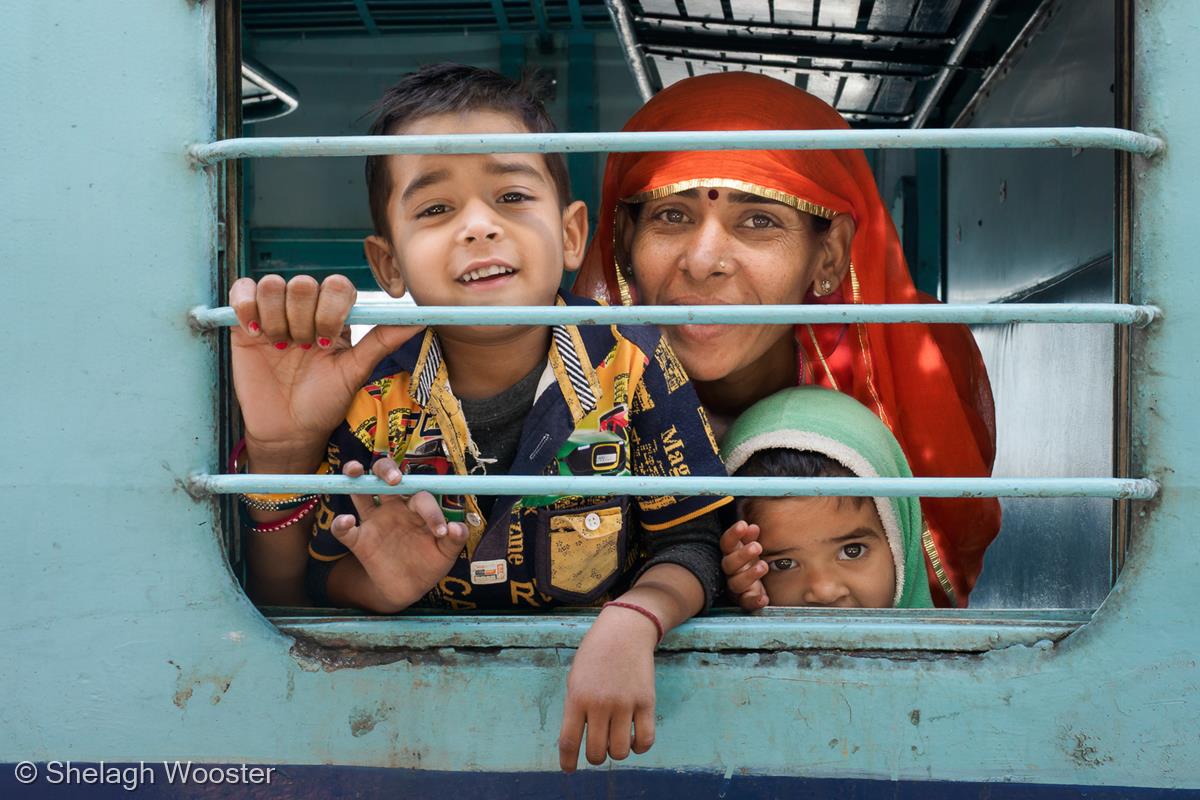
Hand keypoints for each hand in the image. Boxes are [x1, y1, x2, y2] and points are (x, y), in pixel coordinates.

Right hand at [229, 275, 420, 472]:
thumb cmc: (324, 402)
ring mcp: (274, 313)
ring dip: (277, 318)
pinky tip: (254, 332)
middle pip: (304, 283)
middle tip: (303, 350)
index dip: (331, 308)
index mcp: (335, 317)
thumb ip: (383, 341)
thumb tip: (421, 321)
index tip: (326, 343)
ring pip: (274, 285)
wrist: (288, 429)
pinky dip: (246, 304)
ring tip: (280, 347)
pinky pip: (241, 290)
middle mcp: (306, 310)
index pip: (337, 285)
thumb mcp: (355, 372)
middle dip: (304, 319)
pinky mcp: (244, 321)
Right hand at [329, 457, 468, 612]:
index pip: (421, 497)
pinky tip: (346, 521)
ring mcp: (374, 521)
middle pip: (385, 476)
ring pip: (360, 490)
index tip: (440, 532)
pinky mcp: (359, 540)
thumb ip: (455, 540)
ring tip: (354, 472)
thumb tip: (458, 527)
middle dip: (387, 469)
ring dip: (355, 476)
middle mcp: (394, 507)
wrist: (410, 588)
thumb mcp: (446, 554)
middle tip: (395, 479)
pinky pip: (344, 529)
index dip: (431, 511)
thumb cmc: (430, 563)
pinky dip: (341, 523)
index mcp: (417, 507)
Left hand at [558, 605, 657, 771]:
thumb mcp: (575, 678)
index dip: (568, 761)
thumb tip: (578, 741)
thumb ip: (575, 708)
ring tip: (616, 741)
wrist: (624, 631)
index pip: (569, 741)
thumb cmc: (595, 654)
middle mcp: (600, 704)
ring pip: (620, 751)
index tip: (569, 769)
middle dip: (595, 757)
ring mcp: (625, 704)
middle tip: (598, 750)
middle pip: (596, 753)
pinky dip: (639, 747)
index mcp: (577, 697)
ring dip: (617, 752)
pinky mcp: (646, 702)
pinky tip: (634, 739)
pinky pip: (645, 740)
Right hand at [720, 520, 769, 609]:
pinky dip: (754, 601)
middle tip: (757, 547)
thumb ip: (750, 536)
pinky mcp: (745, 600)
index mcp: (730, 554)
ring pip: (736, 583)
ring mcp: (736, 587)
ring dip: (749, 575)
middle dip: (742, 555)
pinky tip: (764, 599)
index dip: (733, 534)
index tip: (743, 524)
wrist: (754, 584)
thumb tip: (752, 526)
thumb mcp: (749, 545)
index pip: (726, 543)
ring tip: (763, 566)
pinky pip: (746, 603)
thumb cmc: (749, 560)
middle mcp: (730, 571)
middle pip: (729, 564)